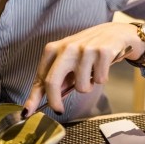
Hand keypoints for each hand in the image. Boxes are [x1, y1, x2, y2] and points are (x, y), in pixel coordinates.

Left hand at [25, 22, 140, 114]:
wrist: (116, 32)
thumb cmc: (89, 49)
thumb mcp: (69, 58)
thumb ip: (58, 76)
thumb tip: (45, 98)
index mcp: (54, 48)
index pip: (41, 77)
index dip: (34, 96)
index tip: (29, 111)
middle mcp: (67, 48)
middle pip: (52, 82)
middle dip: (54, 101)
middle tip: (59, 109)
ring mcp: (85, 49)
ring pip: (81, 86)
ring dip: (88, 86)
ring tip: (92, 74)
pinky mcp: (102, 52)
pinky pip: (99, 80)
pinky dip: (102, 78)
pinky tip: (104, 67)